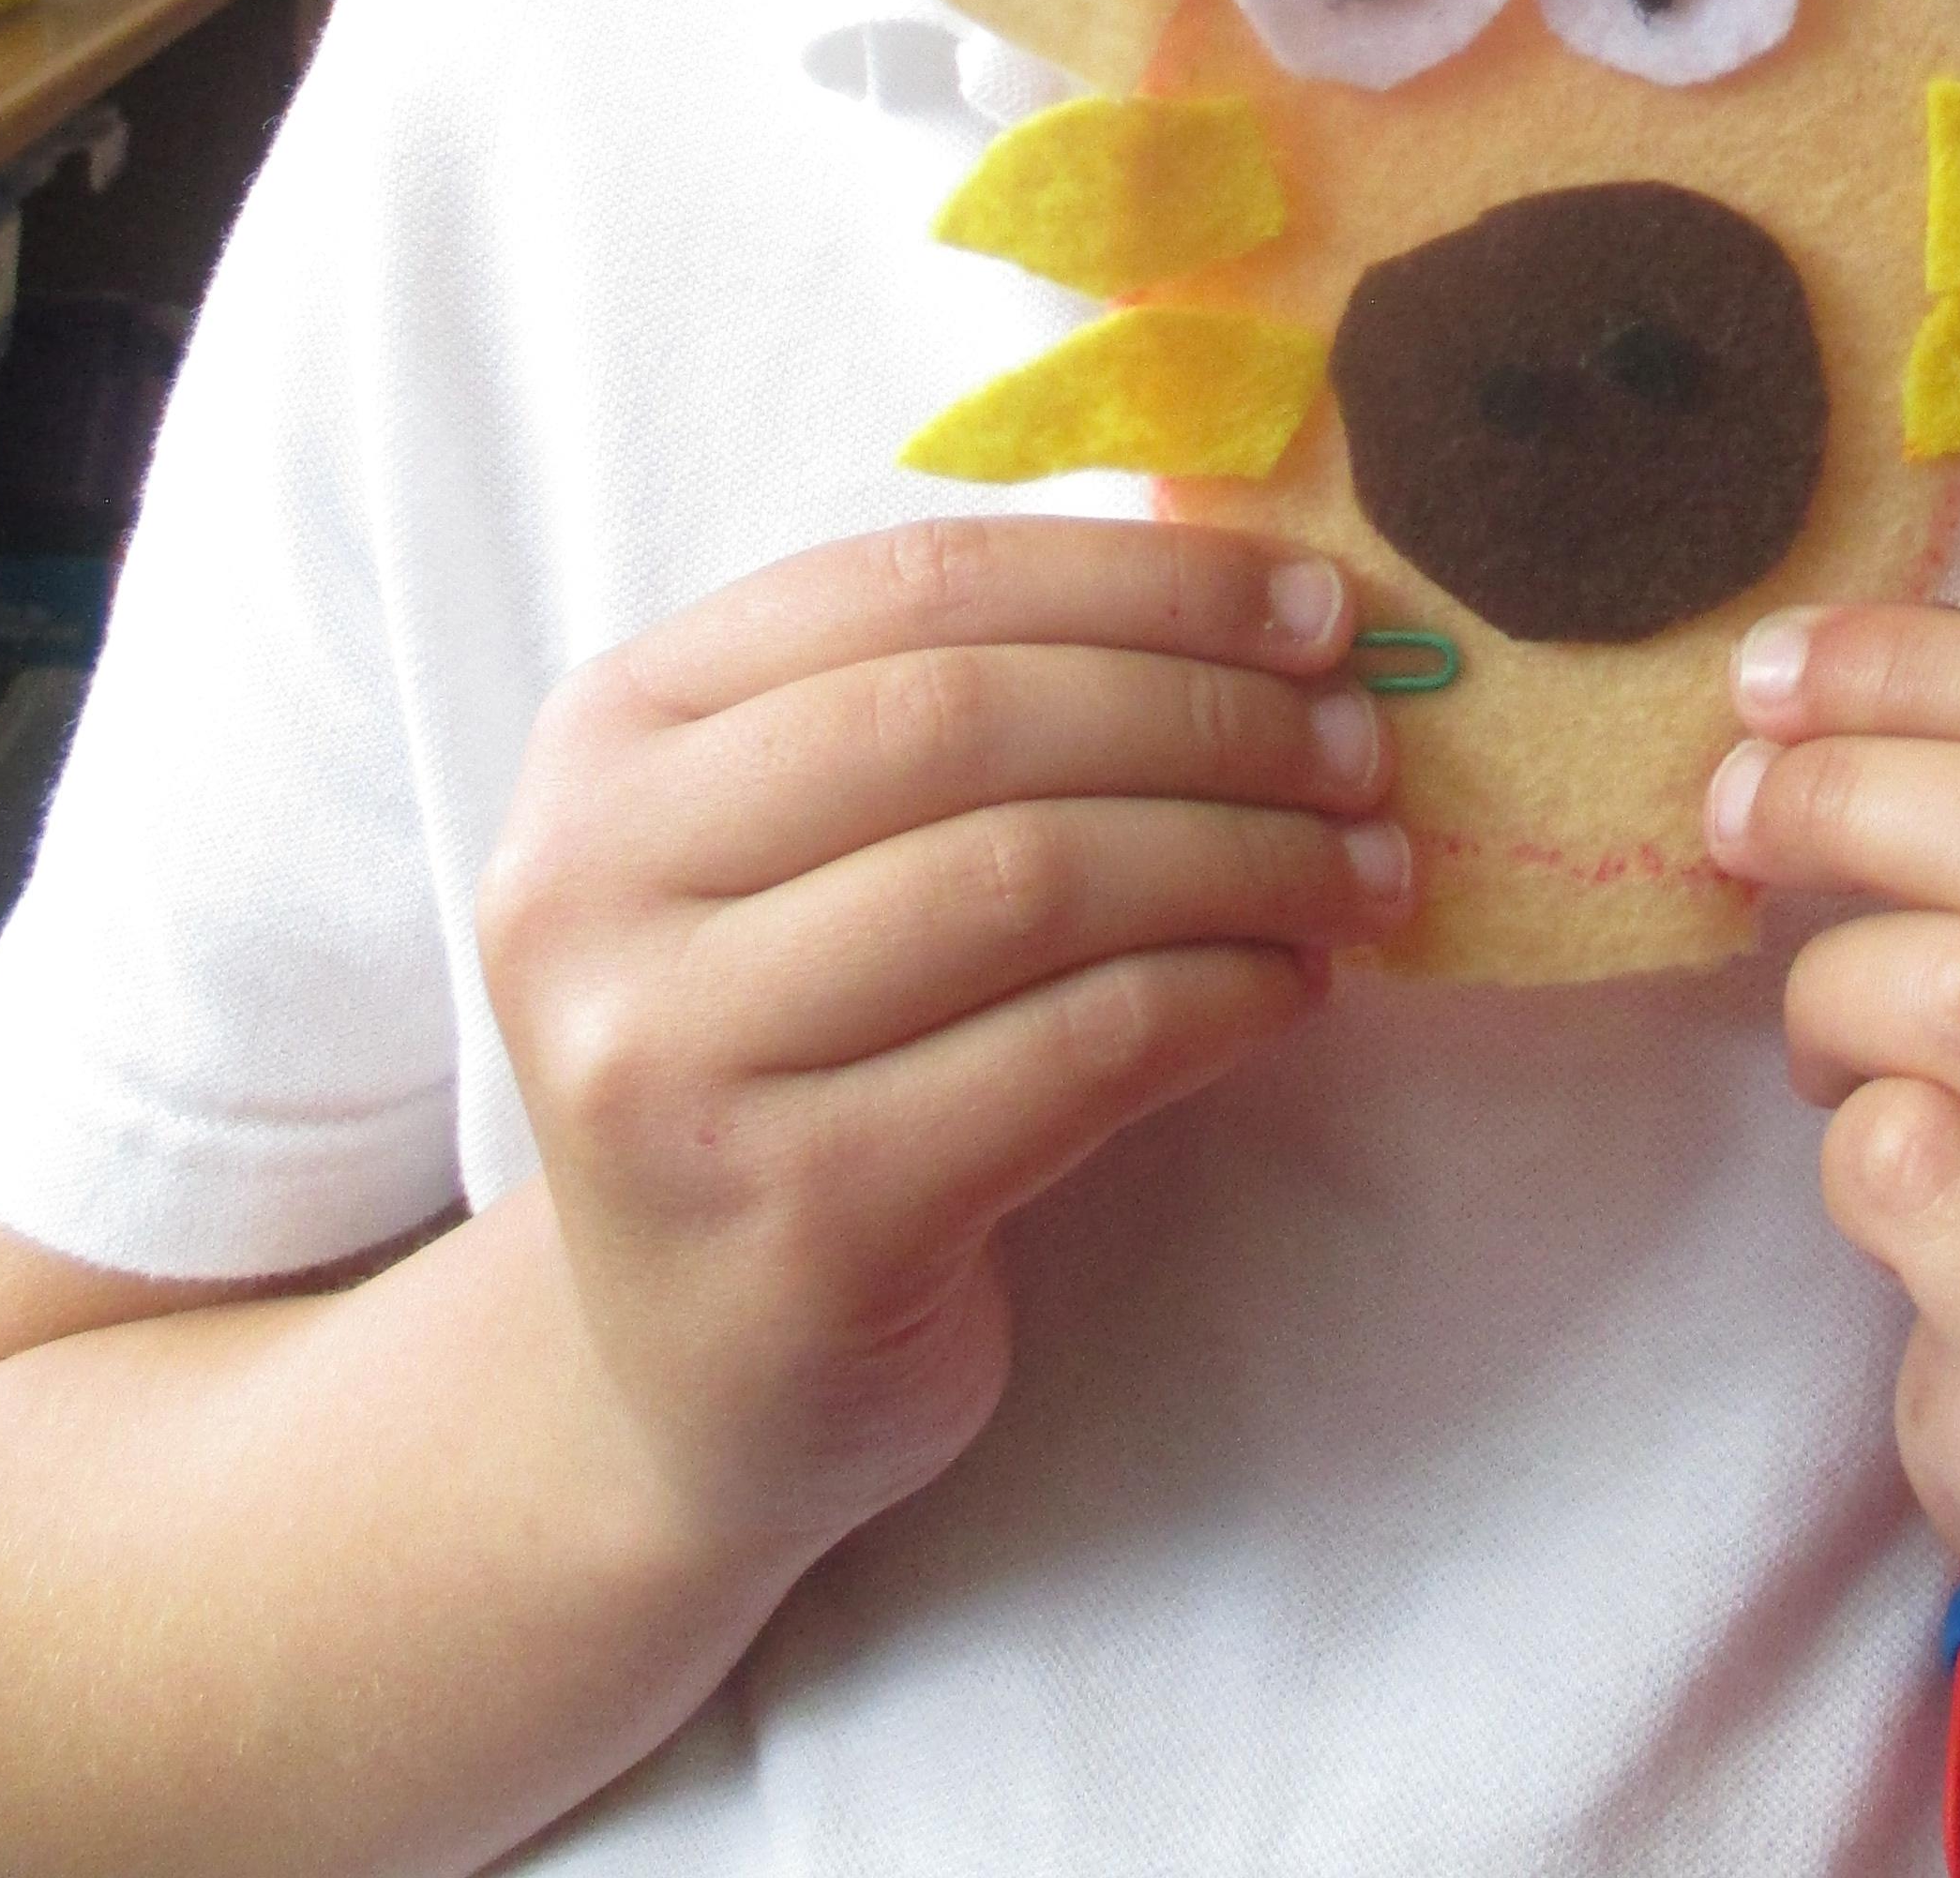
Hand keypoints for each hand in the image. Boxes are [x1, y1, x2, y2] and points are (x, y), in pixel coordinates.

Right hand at [477, 516, 1407, 1568]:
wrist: (702, 1378)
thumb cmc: (810, 1055)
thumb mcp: (821, 846)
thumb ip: (974, 695)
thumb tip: (1270, 589)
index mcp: (610, 736)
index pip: (914, 584)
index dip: (1142, 579)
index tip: (1316, 606)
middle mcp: (593, 885)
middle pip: (970, 722)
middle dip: (1211, 714)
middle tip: (1363, 747)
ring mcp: (671, 1063)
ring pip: (1029, 879)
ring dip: (1246, 856)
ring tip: (1365, 869)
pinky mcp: (796, 1220)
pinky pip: (1071, 1053)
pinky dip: (1221, 999)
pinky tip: (1294, 987)